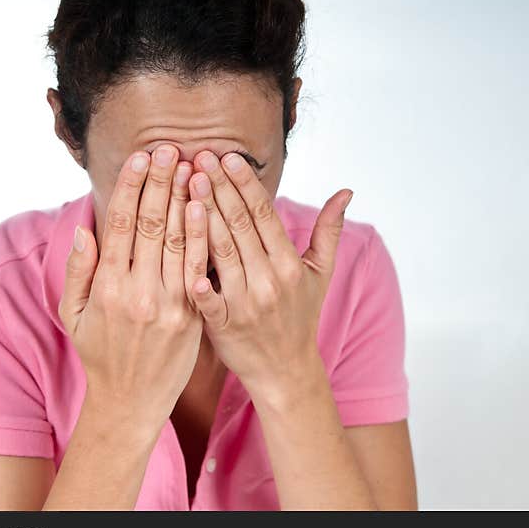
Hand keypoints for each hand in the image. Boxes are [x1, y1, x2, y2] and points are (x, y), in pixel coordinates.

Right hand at [59, 145, 204, 432]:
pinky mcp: (192, 314)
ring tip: (192, 166)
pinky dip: (204, 234)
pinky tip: (207, 207)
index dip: (133, 188)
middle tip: (169, 148)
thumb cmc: (99, 353)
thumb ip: (79, 270)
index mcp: (106, 287)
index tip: (142, 159)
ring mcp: (169, 304)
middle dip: (161, 183)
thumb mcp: (73, 314)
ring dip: (187, 200)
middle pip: (153, 225)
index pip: (122, 225)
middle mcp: (138, 291)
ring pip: (180, 241)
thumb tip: (85, 227)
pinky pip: (199, 267)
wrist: (131, 400)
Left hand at [184, 149, 352, 404]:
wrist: (285, 371)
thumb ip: (328, 231)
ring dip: (203, 217)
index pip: (264, 216)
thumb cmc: (299, 316)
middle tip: (200, 157)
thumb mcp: (320, 274)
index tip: (228, 156)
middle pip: (239, 226)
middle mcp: (269, 280)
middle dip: (219, 189)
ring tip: (186, 185)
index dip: (245, 184)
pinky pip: (207, 298)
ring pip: (220, 252)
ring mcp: (245, 303)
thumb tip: (346, 191)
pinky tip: (182, 250)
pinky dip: (196, 278)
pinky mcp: (224, 325)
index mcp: (289, 264)